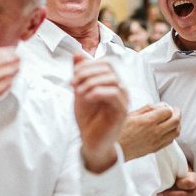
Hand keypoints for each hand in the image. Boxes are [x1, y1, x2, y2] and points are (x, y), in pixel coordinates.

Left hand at [72, 53, 128, 172]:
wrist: (91, 143)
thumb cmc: (88, 119)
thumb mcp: (80, 92)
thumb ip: (80, 74)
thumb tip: (77, 53)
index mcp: (113, 84)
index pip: (105, 64)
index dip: (87, 66)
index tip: (72, 78)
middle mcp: (121, 90)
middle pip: (109, 69)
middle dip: (87, 73)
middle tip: (73, 85)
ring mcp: (123, 101)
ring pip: (112, 80)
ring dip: (91, 82)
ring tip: (78, 93)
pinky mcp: (122, 112)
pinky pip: (113, 94)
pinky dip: (97, 92)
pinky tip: (86, 98)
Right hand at [119, 103, 180, 159]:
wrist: (114, 150)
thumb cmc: (119, 130)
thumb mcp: (130, 114)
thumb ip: (147, 109)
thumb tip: (161, 105)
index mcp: (148, 121)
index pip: (168, 111)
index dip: (169, 108)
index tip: (166, 107)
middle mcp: (155, 132)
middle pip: (176, 121)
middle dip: (178, 114)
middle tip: (175, 111)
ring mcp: (156, 142)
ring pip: (176, 132)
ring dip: (177, 125)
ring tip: (173, 120)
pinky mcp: (155, 149)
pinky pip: (170, 141)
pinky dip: (172, 134)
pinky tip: (167, 130)